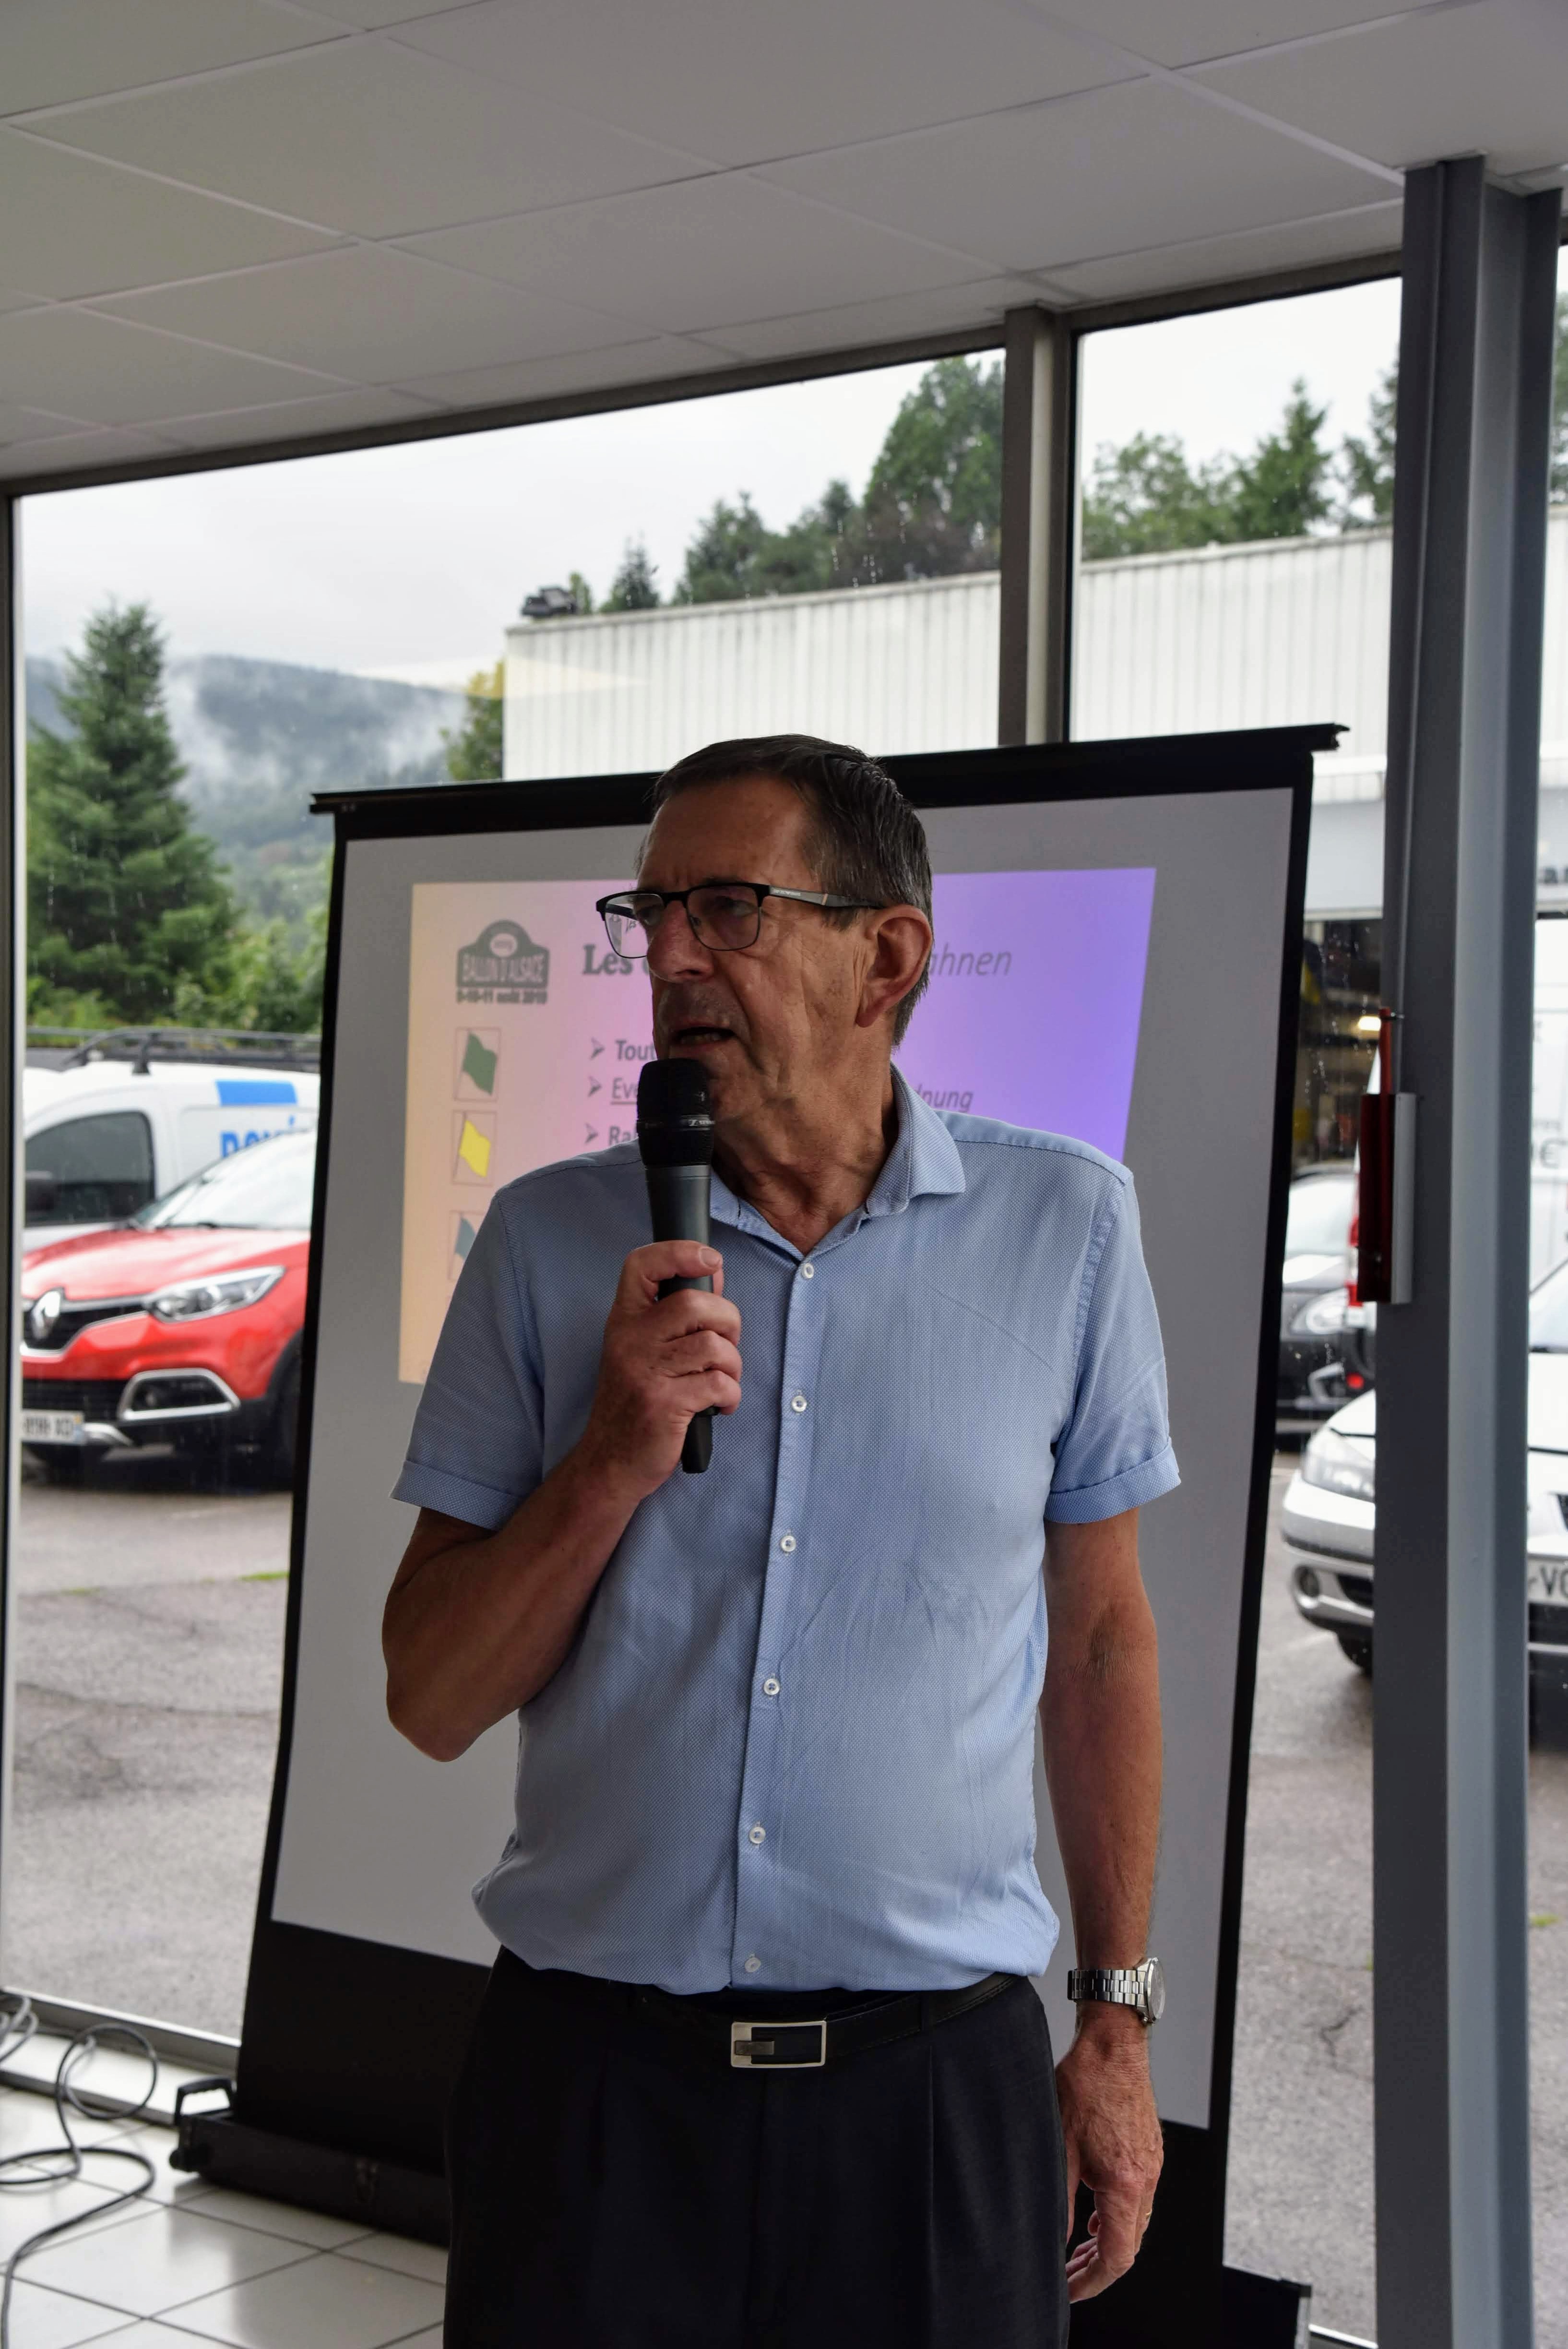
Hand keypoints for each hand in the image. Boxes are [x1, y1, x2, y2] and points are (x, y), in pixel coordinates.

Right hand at [578, 1242, 741, 1497]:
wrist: (609, 1462)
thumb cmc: (635, 1403)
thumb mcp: (643, 1351)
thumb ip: (675, 1314)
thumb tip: (713, 1272)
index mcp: (624, 1321)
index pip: (641, 1265)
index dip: (680, 1252)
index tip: (709, 1260)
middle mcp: (629, 1340)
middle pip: (694, 1303)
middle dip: (728, 1321)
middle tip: (726, 1345)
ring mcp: (644, 1372)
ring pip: (713, 1345)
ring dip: (732, 1365)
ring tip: (721, 1381)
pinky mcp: (663, 1404)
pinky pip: (718, 1383)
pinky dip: (730, 1395)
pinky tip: (719, 1405)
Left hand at [1056, 2006, 1162, 2300]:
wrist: (1112, 2045)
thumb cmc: (1084, 2086)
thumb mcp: (1060, 2147)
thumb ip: (1060, 2200)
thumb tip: (1055, 2237)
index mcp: (1126, 2183)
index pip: (1118, 2256)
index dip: (1093, 2281)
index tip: (1069, 2289)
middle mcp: (1146, 2178)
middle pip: (1129, 2245)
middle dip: (1098, 2267)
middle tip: (1068, 2274)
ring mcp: (1152, 2164)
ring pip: (1135, 2223)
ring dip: (1108, 2241)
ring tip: (1077, 2248)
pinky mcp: (1150, 2151)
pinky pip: (1139, 2199)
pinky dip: (1118, 2215)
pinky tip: (1095, 2213)